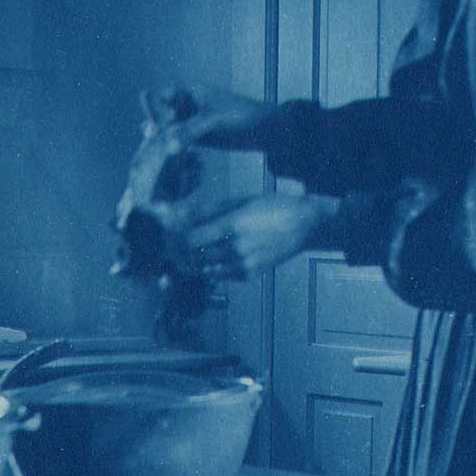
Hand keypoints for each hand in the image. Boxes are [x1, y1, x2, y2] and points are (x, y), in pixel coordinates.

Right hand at [145, 85, 274, 152]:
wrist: (265, 130)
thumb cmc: (241, 117)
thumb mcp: (213, 122)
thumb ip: (189, 132)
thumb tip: (168, 147)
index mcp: (190, 91)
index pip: (163, 97)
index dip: (154, 110)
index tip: (153, 126)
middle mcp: (188, 104)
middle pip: (163, 114)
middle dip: (155, 127)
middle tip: (146, 141)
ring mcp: (192, 121)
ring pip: (171, 129)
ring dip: (162, 139)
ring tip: (150, 153)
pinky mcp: (198, 136)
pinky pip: (180, 141)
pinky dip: (173, 147)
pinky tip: (164, 158)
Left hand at [186, 193, 340, 281]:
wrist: (305, 224)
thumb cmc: (273, 206)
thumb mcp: (242, 200)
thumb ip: (212, 209)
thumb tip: (185, 214)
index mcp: (232, 224)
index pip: (192, 239)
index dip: (177, 240)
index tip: (169, 238)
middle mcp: (237, 246)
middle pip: (197, 257)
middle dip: (181, 255)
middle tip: (171, 250)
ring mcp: (245, 262)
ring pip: (207, 270)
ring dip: (194, 265)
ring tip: (186, 257)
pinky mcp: (252, 273)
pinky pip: (223, 276)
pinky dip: (213, 270)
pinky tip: (210, 262)